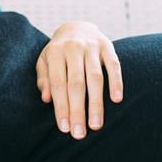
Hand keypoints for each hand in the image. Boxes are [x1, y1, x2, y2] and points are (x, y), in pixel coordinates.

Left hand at [35, 21, 123, 139]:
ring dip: (96, 103)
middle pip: (76, 83)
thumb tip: (46, 98)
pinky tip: (117, 100)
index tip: (64, 128)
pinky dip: (116, 82)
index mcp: (56, 52)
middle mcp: (74, 47)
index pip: (58, 84)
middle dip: (78, 110)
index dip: (61, 107)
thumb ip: (44, 79)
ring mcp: (92, 46)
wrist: (76, 27)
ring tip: (96, 125)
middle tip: (79, 133)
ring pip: (95, 77)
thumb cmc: (58, 53)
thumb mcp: (45, 62)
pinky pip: (114, 65)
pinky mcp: (108, 46)